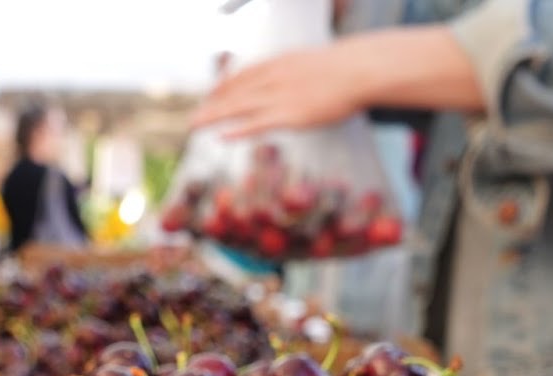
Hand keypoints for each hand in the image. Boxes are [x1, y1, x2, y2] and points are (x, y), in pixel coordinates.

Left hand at [192, 40, 372, 137]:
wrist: (359, 70)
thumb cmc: (344, 67)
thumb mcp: (312, 62)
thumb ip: (296, 71)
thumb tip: (295, 79)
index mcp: (278, 63)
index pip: (243, 75)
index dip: (224, 87)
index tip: (212, 95)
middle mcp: (272, 78)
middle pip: (235, 93)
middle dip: (212, 105)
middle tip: (193, 118)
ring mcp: (279, 97)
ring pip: (239, 108)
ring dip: (214, 117)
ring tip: (195, 126)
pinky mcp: (289, 115)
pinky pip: (257, 124)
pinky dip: (238, 131)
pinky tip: (222, 137)